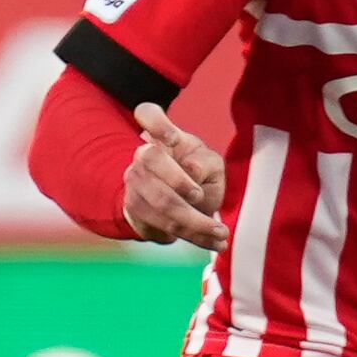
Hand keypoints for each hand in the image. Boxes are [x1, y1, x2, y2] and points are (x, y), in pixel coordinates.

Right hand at [122, 103, 227, 248]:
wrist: (178, 205)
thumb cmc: (199, 175)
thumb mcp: (210, 164)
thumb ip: (205, 163)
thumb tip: (191, 171)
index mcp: (162, 137)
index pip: (148, 114)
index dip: (157, 123)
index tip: (173, 138)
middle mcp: (143, 156)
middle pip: (152, 160)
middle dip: (179, 182)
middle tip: (201, 197)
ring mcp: (135, 184)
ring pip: (159, 201)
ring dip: (193, 221)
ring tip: (221, 233)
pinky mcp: (135, 211)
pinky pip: (162, 226)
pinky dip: (193, 236)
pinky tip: (214, 241)